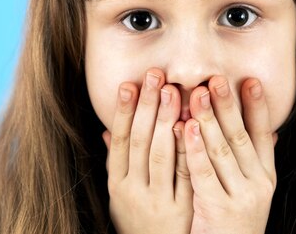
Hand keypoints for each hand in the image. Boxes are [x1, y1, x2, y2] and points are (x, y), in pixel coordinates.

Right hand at [102, 68, 192, 233]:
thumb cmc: (139, 223)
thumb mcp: (121, 195)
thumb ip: (117, 162)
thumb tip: (107, 130)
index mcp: (118, 184)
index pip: (120, 141)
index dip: (124, 112)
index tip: (129, 84)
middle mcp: (134, 191)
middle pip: (140, 141)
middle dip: (147, 106)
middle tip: (155, 76)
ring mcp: (157, 200)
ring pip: (160, 154)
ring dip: (165, 120)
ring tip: (172, 91)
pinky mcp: (181, 209)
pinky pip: (184, 175)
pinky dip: (185, 149)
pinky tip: (189, 126)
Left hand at [184, 76, 276, 233]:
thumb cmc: (234, 222)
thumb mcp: (250, 191)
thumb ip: (255, 161)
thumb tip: (269, 131)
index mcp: (265, 175)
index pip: (262, 134)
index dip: (257, 107)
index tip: (249, 80)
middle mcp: (258, 183)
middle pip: (240, 136)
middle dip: (228, 105)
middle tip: (217, 78)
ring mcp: (240, 197)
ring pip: (222, 150)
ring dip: (208, 119)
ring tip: (198, 94)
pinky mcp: (219, 209)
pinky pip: (203, 173)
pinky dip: (194, 148)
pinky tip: (185, 128)